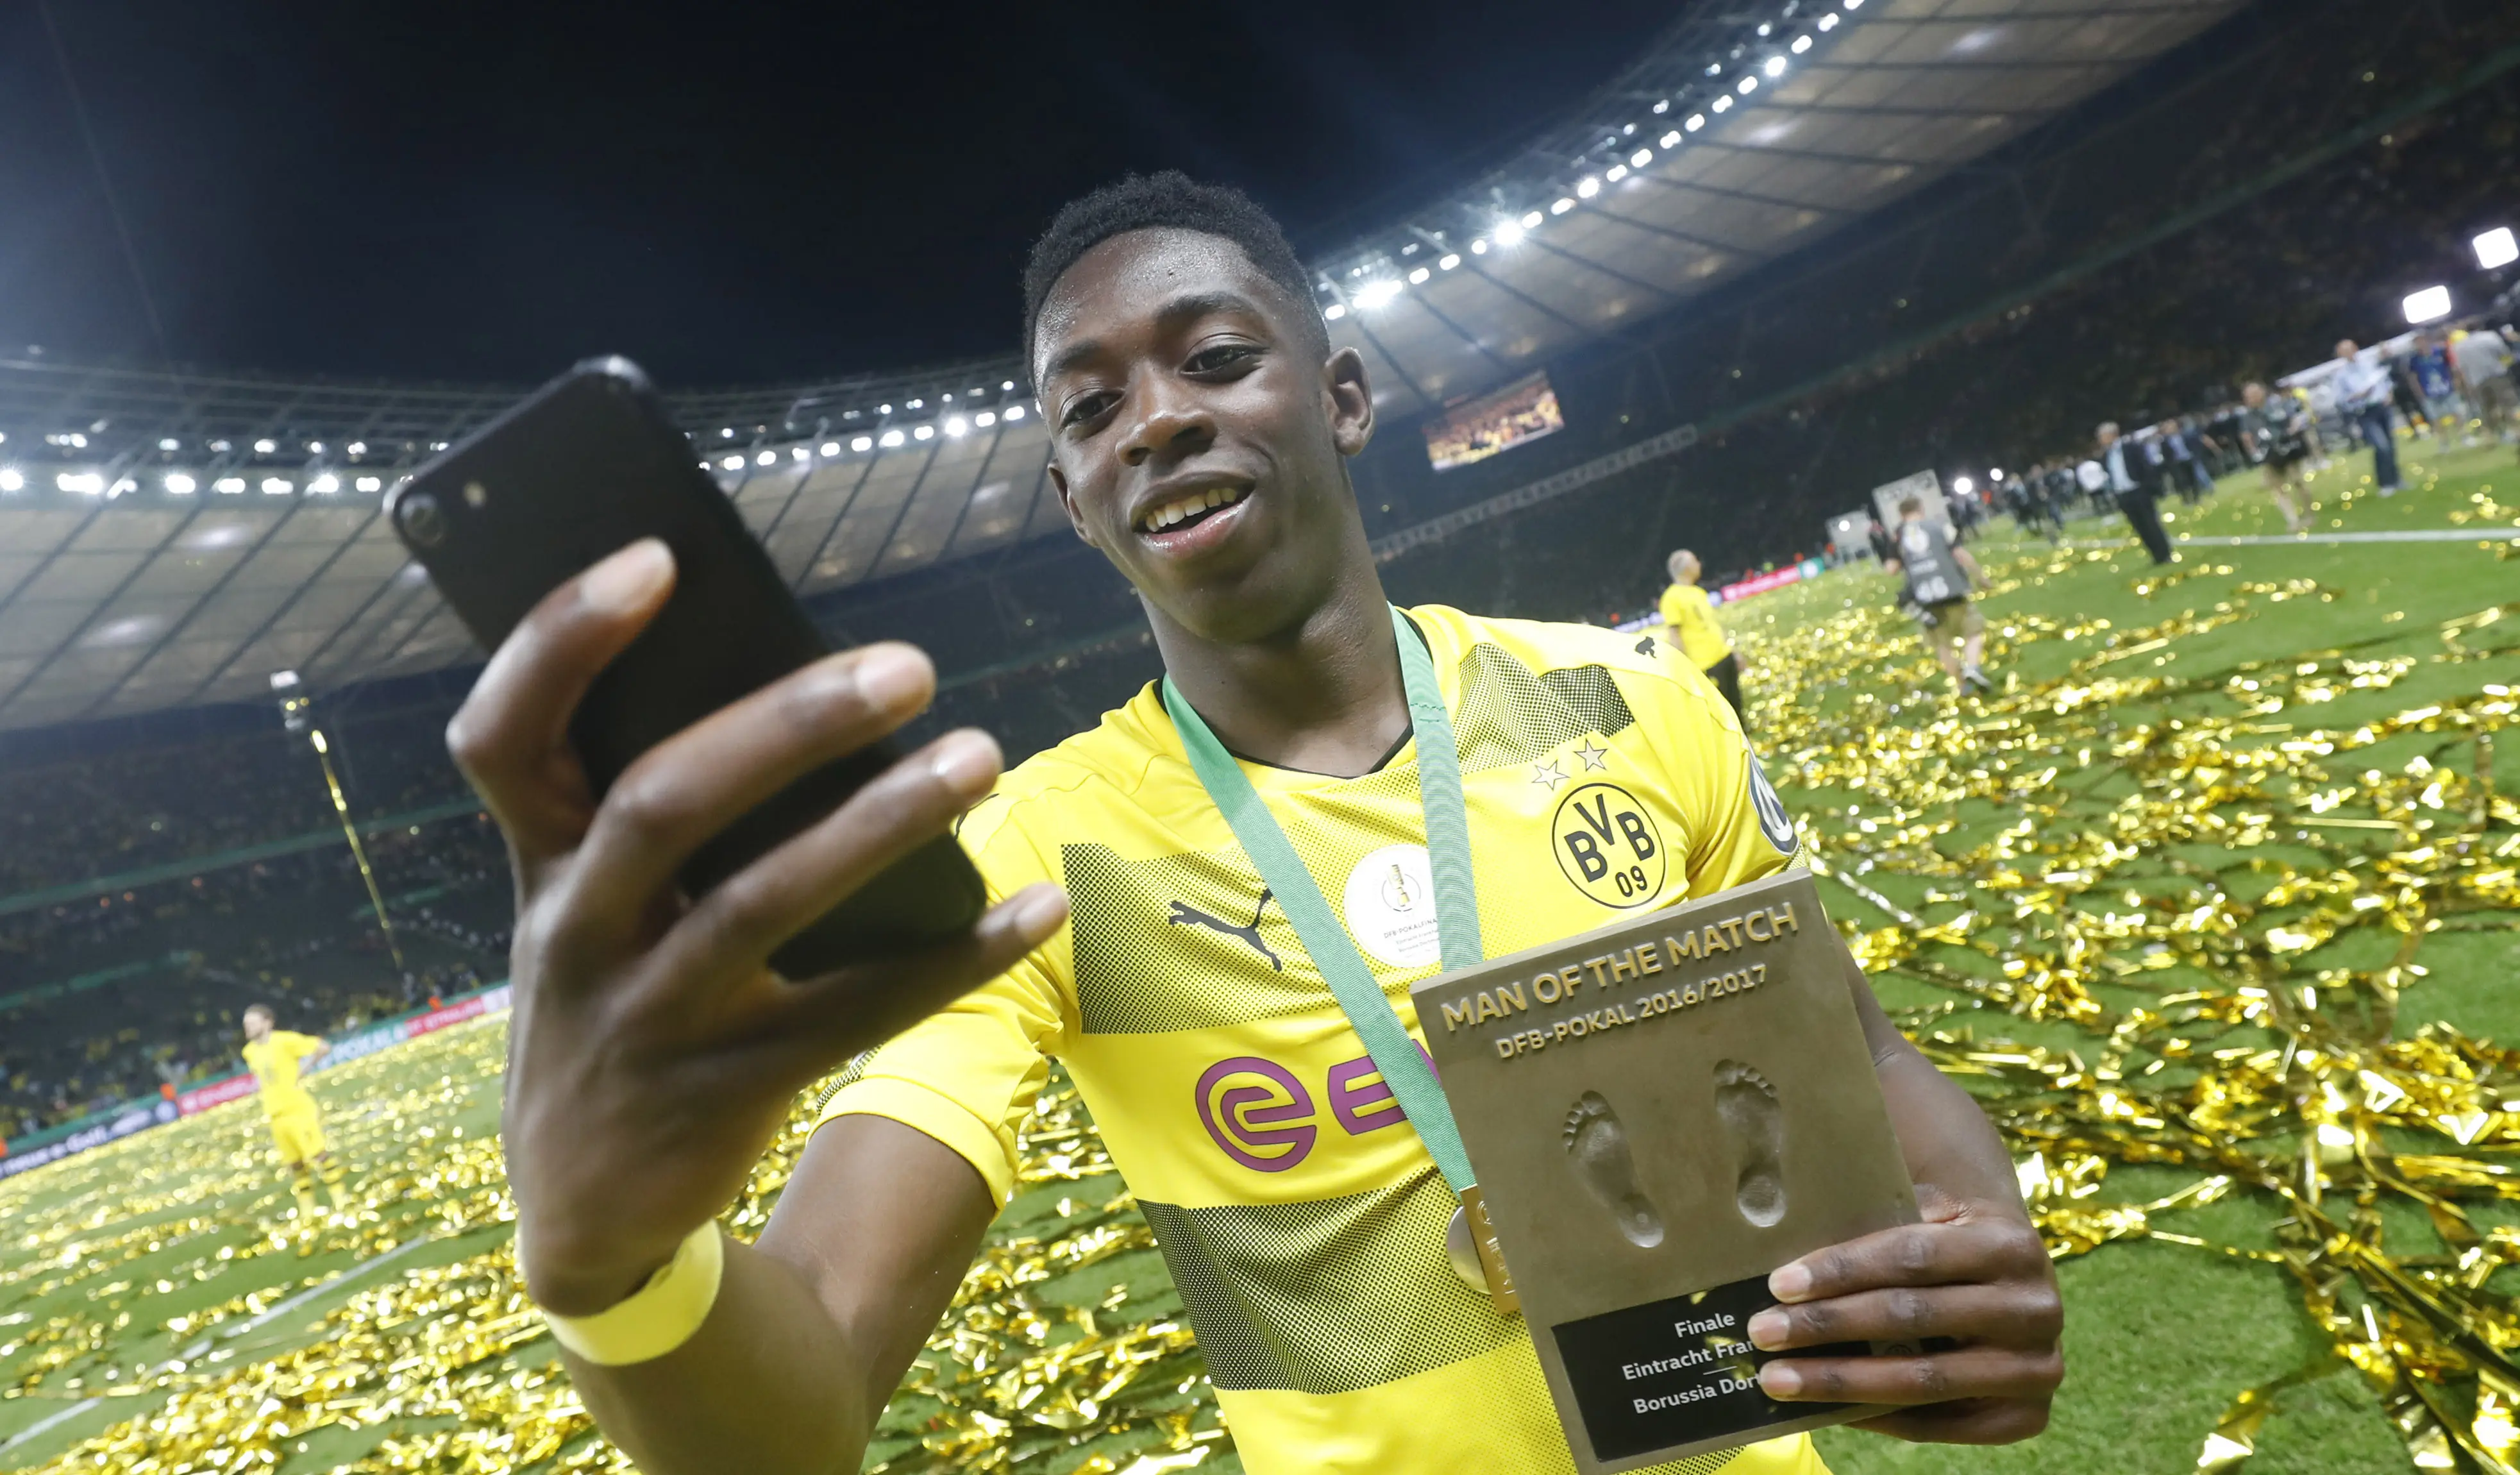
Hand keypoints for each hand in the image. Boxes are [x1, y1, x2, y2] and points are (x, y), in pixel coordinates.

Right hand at [448, 539, 1067, 1315]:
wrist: (586, 1206)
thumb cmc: (614, 997)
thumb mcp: (592, 909)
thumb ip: (653, 812)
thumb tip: (802, 685)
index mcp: (539, 863)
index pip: (504, 734)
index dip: (564, 638)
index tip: (657, 557)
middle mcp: (575, 932)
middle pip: (665, 801)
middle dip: (788, 724)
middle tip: (908, 665)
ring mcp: (648, 1017)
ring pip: (765, 903)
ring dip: (884, 823)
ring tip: (982, 754)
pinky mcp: (729, 1089)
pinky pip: (858, 1013)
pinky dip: (956, 956)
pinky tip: (1039, 905)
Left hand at [1746, 1186, 2060, 1443]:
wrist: (2016, 1281)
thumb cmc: (1951, 1244)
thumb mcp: (1931, 1217)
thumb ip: (1879, 1225)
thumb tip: (1786, 1266)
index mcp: (2010, 1243)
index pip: (1912, 1255)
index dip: (1842, 1270)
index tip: (1779, 1284)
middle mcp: (2035, 1307)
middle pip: (1913, 1317)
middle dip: (1828, 1326)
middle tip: (1763, 1332)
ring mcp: (2037, 1368)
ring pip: (1923, 1379)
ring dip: (1840, 1381)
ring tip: (1778, 1379)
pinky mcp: (2027, 1416)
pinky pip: (1937, 1423)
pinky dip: (1875, 1416)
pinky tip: (1825, 1408)